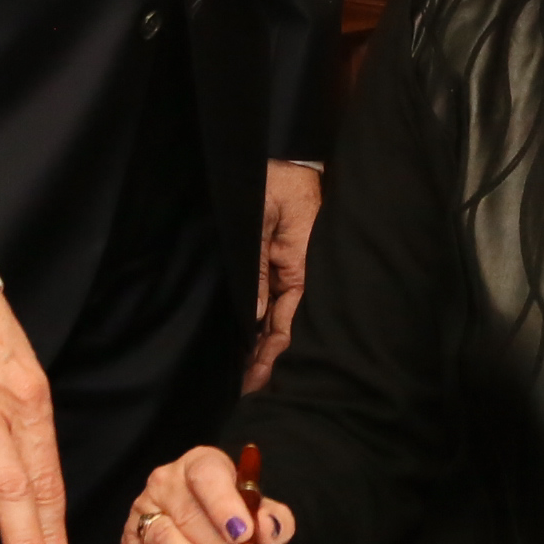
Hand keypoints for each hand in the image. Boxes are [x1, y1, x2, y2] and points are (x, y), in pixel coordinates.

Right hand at [123, 444, 298, 543]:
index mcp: (200, 463)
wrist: (203, 514)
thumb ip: (272, 517)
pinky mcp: (131, 535)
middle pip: (188, 514)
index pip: (207, 476)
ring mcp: (145, 507)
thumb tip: (270, 528)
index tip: (243, 533)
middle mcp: (167, 480)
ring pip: (162, 535)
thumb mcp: (257, 508)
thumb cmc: (232, 511)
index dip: (225, 505)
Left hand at [246, 160, 319, 393]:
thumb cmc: (273, 181)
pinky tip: (246, 339)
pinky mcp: (273, 260)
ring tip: (242, 375)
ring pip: (272, 316)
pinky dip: (257, 321)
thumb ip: (258, 267)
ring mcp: (284, 268)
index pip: (287, 323)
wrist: (275, 152)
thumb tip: (257, 313)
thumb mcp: (261, 222)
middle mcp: (295, 274)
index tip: (255, 381)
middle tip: (245, 391)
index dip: (270, 354)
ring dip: (259, 343)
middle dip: (265, 358)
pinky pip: (267, 298)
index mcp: (300, 268)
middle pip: (280, 326)